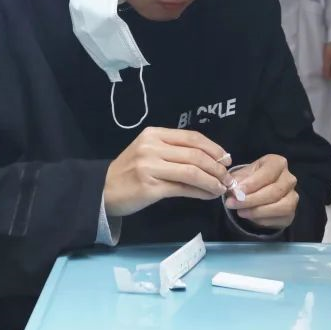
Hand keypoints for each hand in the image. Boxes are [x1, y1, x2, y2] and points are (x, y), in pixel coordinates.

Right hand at [104, 127, 233, 217]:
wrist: (103, 189)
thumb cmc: (130, 170)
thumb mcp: (149, 153)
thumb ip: (175, 152)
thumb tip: (211, 160)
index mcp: (154, 134)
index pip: (192, 137)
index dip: (214, 148)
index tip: (226, 158)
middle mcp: (152, 147)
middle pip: (195, 155)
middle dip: (217, 167)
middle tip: (227, 177)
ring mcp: (150, 167)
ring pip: (192, 171)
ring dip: (212, 181)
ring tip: (221, 188)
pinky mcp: (151, 187)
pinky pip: (183, 188)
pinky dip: (200, 192)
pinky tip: (208, 195)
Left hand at [226, 154, 298, 228]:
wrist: (257, 194)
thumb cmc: (250, 180)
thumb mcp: (242, 175)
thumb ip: (237, 180)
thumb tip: (234, 188)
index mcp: (277, 163)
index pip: (268, 173)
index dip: (252, 183)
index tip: (237, 191)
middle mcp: (289, 178)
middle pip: (275, 191)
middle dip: (251, 199)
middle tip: (233, 204)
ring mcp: (293, 196)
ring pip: (281, 206)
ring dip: (258, 211)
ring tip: (240, 211)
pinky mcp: (291, 213)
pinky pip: (280, 218)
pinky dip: (263, 219)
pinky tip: (250, 217)